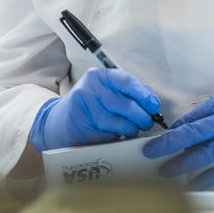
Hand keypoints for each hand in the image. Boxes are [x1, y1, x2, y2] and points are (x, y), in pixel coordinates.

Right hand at [29, 67, 160, 151]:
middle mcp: (90, 89)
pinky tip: (117, 133)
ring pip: (120, 122)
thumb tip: (152, 102)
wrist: (59, 123)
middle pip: (127, 105)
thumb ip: (128, 92)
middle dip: (142, 116)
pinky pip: (110, 134)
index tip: (153, 106)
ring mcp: (85, 109)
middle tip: (147, 122)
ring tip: (132, 128)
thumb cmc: (90, 105)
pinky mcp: (83, 128)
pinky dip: (118, 136)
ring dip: (132, 128)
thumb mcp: (105, 91)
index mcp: (99, 76)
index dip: (145, 95)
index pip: (128, 81)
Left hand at [142, 91, 213, 189]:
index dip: (172, 130)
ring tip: (165, 171)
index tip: (157, 140)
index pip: (192, 117)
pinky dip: (205, 179)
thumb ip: (207, 116)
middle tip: (151, 152)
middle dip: (168, 144)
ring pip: (204, 154)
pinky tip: (191, 185)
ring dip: (182, 164)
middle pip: (193, 133)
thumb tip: (181, 131)